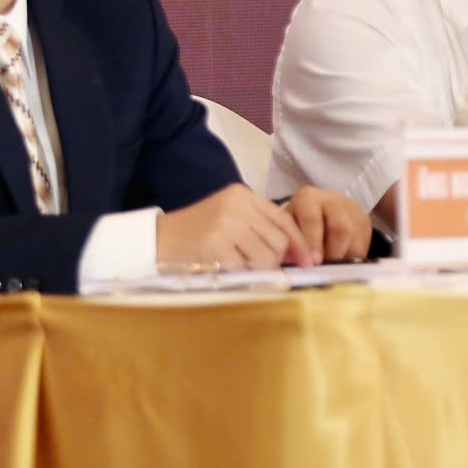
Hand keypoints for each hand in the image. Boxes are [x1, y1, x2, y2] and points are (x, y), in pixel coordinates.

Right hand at [157, 183, 313, 271]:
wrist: (158, 239)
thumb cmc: (197, 230)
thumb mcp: (229, 216)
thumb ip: (259, 226)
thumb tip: (295, 251)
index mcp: (243, 195)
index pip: (283, 219)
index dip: (298, 241)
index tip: (308, 259)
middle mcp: (237, 206)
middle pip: (279, 240)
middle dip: (277, 259)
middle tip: (264, 266)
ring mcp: (226, 225)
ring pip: (266, 256)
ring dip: (259, 268)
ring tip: (241, 264)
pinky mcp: (215, 246)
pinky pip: (244, 268)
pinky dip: (239, 272)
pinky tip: (224, 266)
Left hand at [282, 186, 372, 262]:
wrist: (318, 208)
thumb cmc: (297, 222)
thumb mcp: (288, 227)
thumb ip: (290, 243)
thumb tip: (295, 265)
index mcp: (307, 198)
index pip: (312, 219)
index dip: (312, 242)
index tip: (312, 263)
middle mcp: (332, 199)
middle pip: (341, 228)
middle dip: (333, 252)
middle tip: (326, 269)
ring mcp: (352, 208)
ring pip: (355, 237)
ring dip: (345, 257)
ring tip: (333, 269)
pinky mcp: (364, 218)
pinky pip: (364, 242)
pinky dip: (354, 257)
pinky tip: (342, 263)